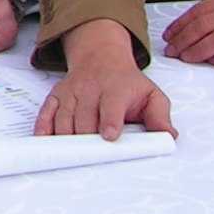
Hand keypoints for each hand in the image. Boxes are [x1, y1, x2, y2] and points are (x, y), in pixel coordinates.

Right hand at [34, 19, 175, 140]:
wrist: (101, 57)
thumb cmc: (127, 83)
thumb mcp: (151, 94)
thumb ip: (161, 115)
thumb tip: (169, 136)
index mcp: (117, 88)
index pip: (112, 104)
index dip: (110, 120)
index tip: (109, 136)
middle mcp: (91, 88)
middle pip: (84, 117)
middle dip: (87, 137)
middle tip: (91, 156)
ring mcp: (72, 91)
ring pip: (64, 117)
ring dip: (67, 137)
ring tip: (73, 154)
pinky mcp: (57, 95)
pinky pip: (47, 111)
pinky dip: (44, 126)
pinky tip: (45, 139)